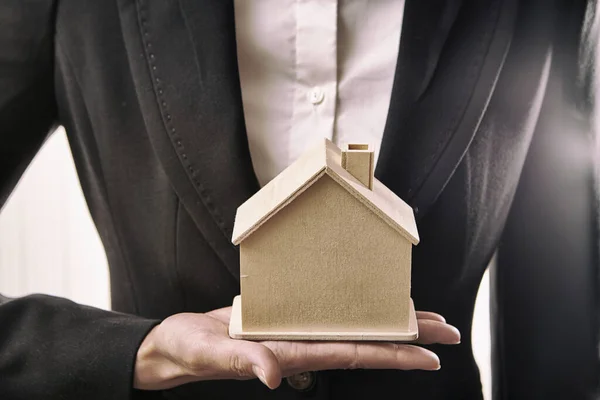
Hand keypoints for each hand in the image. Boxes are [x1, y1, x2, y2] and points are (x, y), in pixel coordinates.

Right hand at [133, 306, 459, 390]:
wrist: (177, 344)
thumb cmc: (188, 350)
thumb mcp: (209, 353)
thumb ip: (241, 362)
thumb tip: (273, 377)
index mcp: (291, 353)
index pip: (353, 354)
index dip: (392, 355)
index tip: (430, 356)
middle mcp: (301, 346)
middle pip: (365, 343)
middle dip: (408, 340)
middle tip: (449, 332)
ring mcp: (295, 335)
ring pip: (353, 331)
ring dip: (389, 327)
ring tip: (423, 320)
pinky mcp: (285, 322)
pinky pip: (329, 319)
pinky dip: (356, 313)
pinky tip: (367, 308)